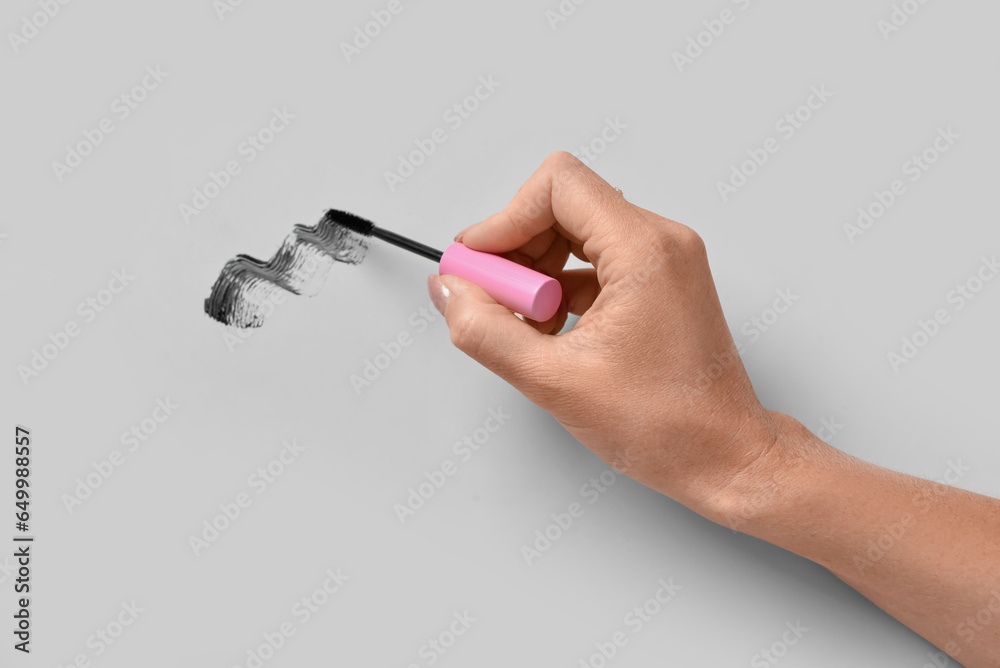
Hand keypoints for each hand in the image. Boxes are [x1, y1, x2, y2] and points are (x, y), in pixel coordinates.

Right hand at [427, 152, 784, 521]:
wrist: (723, 457)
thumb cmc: (666, 425)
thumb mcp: (553, 381)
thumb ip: (485, 330)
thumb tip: (450, 292)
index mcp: (644, 250)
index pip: (558, 185)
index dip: (505, 219)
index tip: (479, 264)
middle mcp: (660, 242)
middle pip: (562, 205)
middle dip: (516, 248)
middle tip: (492, 298)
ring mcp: (662, 262)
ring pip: (575, 233)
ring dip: (536, 272)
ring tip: (525, 325)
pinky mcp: (657, 284)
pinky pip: (593, 262)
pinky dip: (559, 290)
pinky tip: (548, 333)